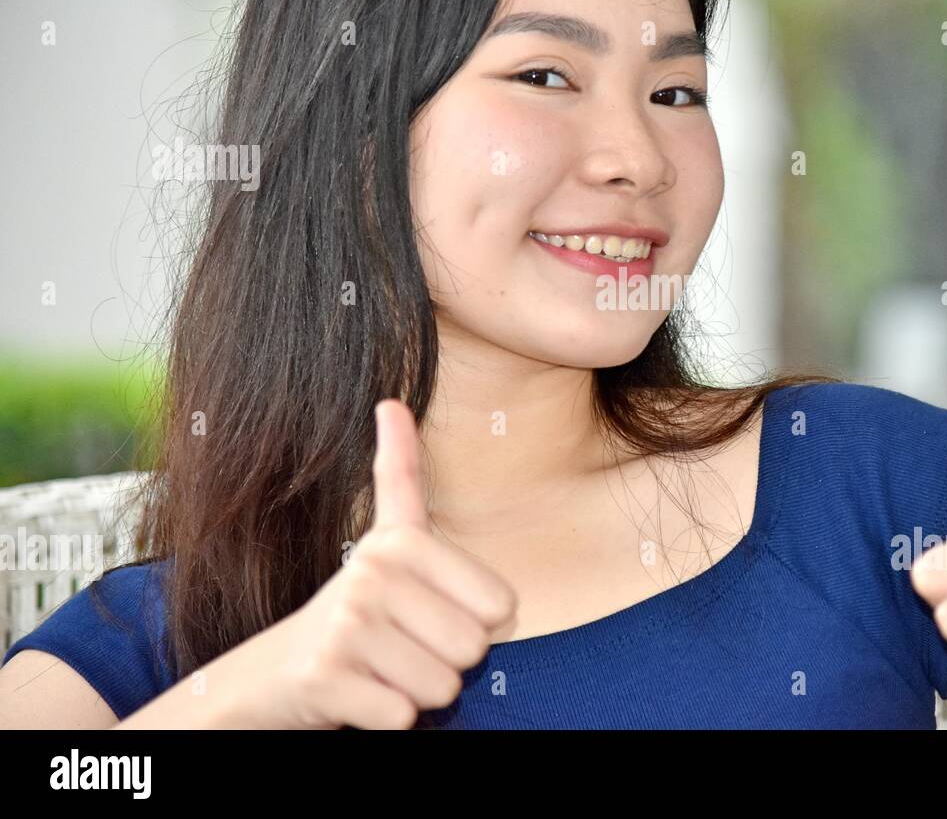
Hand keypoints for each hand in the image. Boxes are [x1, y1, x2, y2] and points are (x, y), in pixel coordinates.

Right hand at [223, 399, 517, 728]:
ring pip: (442, 687)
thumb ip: (401, 473)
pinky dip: (387, 719)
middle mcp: (371, 573)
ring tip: (378, 670)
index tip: (428, 612)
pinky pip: (404, 717)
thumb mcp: (388, 540)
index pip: (501, 605)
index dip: (476, 624)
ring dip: (415, 692)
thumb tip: (390, 402)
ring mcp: (346, 624)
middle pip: (474, 648)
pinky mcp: (326, 677)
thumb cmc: (355, 612)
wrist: (271, 676)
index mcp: (401, 541)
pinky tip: (357, 697)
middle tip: (399, 649)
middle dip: (445, 663)